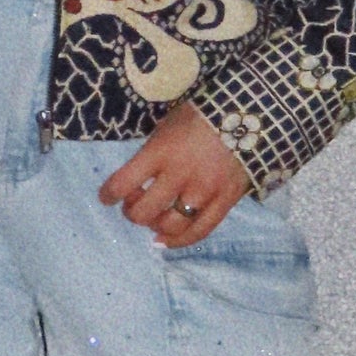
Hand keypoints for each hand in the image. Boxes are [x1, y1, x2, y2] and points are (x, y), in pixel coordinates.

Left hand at [99, 102, 251, 247]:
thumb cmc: (201, 115)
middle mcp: (179, 175)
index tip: (106, 197)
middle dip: (131, 211)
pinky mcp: (224, 201)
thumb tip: (138, 176)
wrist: (249, 114)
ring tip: (153, 219)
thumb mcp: (168, 124)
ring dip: (154, 225)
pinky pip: (199, 231)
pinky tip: (166, 241)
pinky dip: (179, 241)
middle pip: (143, 211)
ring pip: (169, 225)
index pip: (123, 183)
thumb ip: (152, 151)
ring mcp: (203, 192)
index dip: (109, 194)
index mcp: (160, 152)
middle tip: (133, 204)